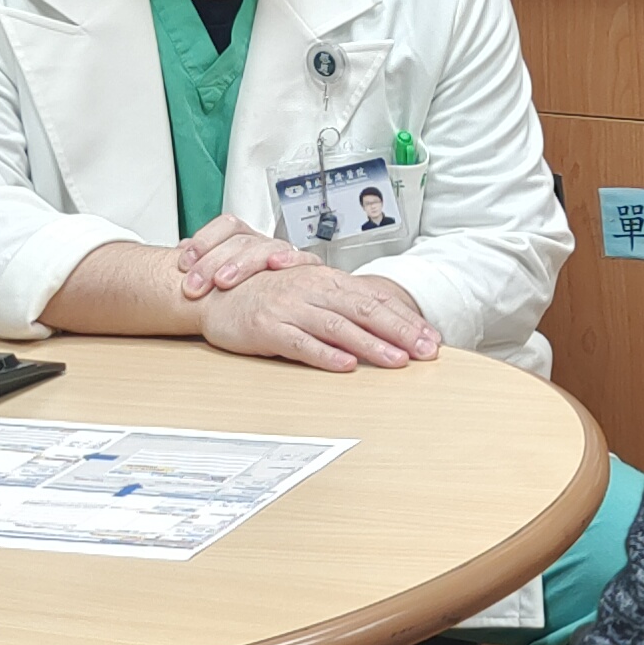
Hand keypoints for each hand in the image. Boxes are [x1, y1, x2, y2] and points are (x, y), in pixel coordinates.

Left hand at [171, 220, 301, 298]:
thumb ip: (204, 260)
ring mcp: (286, 256)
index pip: (227, 225)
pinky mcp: (309, 271)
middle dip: (212, 262)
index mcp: (246, 239)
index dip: (204, 240)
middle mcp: (264, 244)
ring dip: (242, 263)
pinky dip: (291, 257)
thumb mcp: (223, 274)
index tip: (184, 264)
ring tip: (222, 282)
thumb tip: (181, 248)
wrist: (291, 306)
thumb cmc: (249, 291)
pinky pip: (305, 258)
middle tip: (194, 286)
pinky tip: (276, 263)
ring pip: (266, 247)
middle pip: (240, 240)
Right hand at [200, 264, 441, 371]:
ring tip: (397, 361)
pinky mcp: (267, 327)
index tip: (430, 338)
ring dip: (371, 344)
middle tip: (426, 351)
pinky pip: (300, 342)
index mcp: (326, 279)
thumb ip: (340, 304)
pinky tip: (346, 365)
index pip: (374, 298)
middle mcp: (311, 289)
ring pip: (338, 326)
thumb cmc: (263, 294)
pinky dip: (324, 354)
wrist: (212, 291)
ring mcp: (289, 307)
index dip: (405, 318)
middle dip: (400, 331)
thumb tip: (382, 323)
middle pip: (364, 310)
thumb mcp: (307, 292)